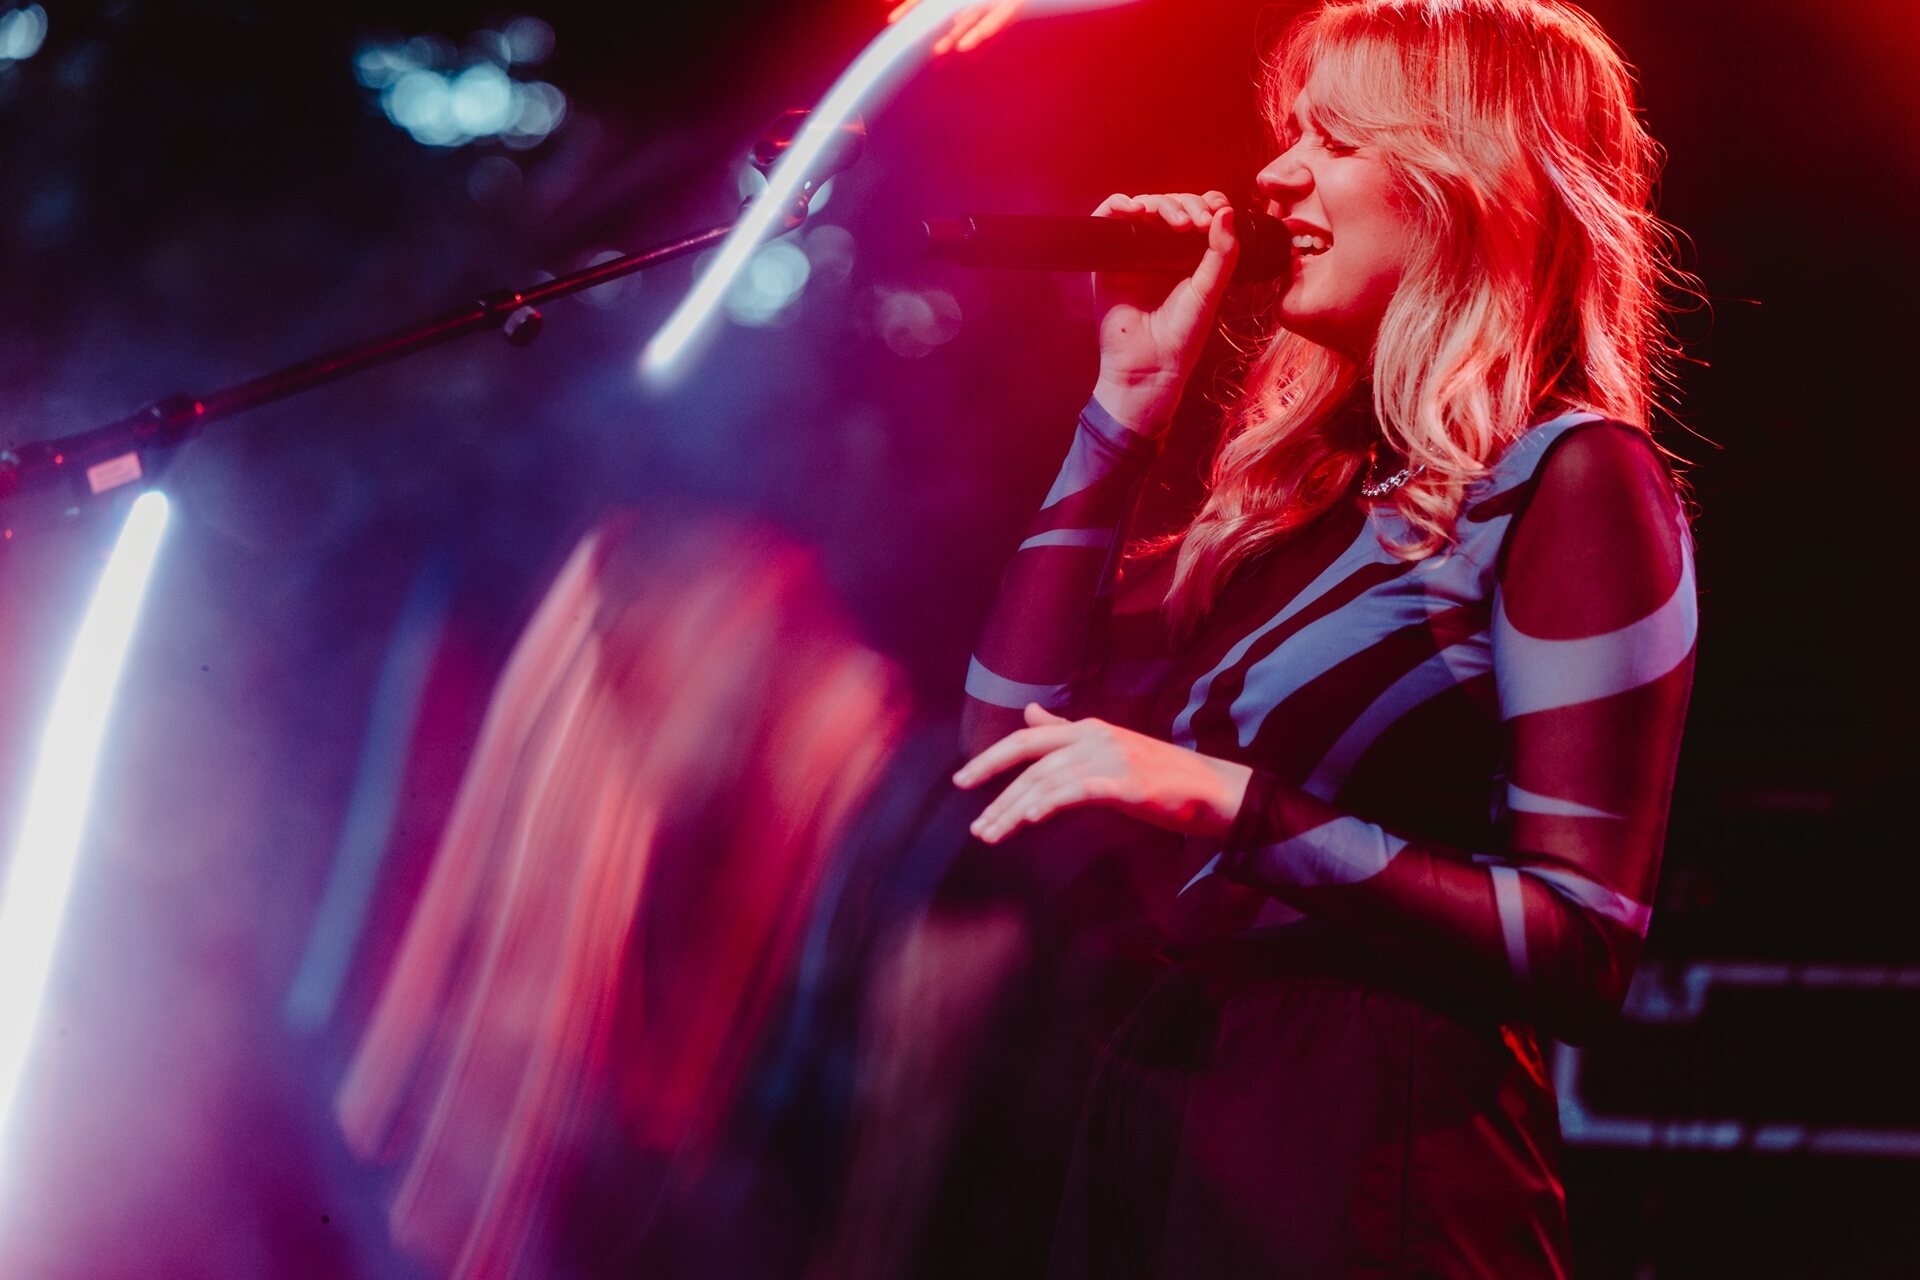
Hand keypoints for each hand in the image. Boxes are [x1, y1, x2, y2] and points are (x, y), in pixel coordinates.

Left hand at [953, 703, 1252, 843]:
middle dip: (995, 791)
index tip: (962, 781)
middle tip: (976, 826)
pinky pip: (1081, 790)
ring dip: (1014, 810)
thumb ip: (1065, 730)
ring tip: (993, 835)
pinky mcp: (1129, 783)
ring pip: (1048, 781)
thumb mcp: (1107, 746)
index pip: (1027, 739)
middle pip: (1029, 759)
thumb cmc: (1158, 773)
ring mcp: (1112, 757)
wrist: (1212, 789)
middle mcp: (1094, 736)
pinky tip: (1030, 818)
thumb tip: (1029, 712)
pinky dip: (1051, 802)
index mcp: (1087, 728)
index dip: (991, 758)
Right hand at [1089, 191, 1240, 435]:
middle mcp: (1161, 248)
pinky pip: (1106, 218)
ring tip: (1177, 223)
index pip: (1197, 210)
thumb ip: (1223, 252)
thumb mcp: (1210, 290)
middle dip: (1187, 204)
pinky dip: (1117, 204)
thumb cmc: (1182, 334)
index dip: (1206, 202)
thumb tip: (1225, 210)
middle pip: (1171, 203)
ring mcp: (1133, 251)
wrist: (1150, 365)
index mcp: (1190, 253)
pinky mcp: (1108, 257)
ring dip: (1160, 204)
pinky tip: (1134, 209)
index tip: (1216, 211)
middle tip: (1197, 223)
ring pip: (1143, 206)